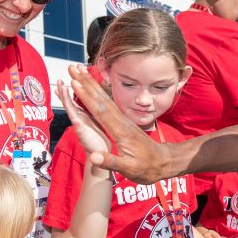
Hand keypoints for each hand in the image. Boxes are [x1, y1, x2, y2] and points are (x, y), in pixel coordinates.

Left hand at [56, 80, 109, 158]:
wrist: (100, 156)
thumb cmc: (95, 151)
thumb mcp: (91, 144)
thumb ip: (84, 134)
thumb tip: (77, 124)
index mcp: (79, 123)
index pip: (70, 107)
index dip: (66, 97)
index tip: (63, 86)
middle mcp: (79, 119)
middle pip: (69, 102)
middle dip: (64, 90)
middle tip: (60, 79)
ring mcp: (83, 118)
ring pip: (75, 102)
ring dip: (70, 91)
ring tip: (67, 80)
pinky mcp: (89, 119)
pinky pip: (83, 105)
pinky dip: (80, 97)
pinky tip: (79, 90)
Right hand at [67, 64, 168, 183]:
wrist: (164, 163)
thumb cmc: (146, 168)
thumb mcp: (129, 170)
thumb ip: (111, 162)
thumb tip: (93, 157)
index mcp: (120, 131)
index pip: (100, 111)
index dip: (87, 97)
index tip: (75, 84)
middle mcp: (121, 122)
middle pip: (101, 99)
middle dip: (86, 83)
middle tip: (73, 68)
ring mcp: (123, 120)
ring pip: (105, 99)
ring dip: (91, 84)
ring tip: (80, 72)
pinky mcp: (124, 122)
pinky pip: (108, 104)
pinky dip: (99, 94)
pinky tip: (94, 89)